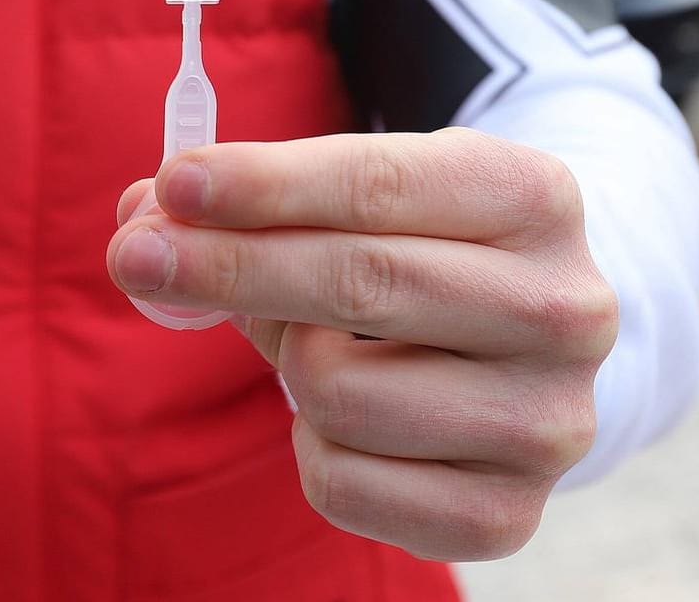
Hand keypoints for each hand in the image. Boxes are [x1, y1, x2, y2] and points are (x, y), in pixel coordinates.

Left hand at [107, 128, 616, 560]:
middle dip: (227, 265)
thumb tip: (141, 222)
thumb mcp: (355, 199)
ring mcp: (548, 421)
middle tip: (134, 256)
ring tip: (317, 348)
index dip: (268, 185)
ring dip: (287, 365)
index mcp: (534, 197)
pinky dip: (309, 449)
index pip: (381, 184)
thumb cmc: (412, 252)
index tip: (177, 185)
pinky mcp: (509, 514)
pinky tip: (346, 420)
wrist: (519, 351)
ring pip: (336, 390)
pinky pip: (340, 483)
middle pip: (361, 281)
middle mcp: (565, 308)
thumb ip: (247, 201)